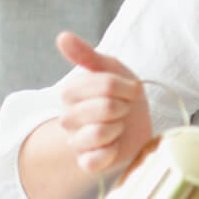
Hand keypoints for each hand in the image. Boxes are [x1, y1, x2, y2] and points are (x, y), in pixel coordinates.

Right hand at [55, 31, 152, 176]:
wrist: (136, 124)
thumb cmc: (123, 94)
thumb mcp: (111, 69)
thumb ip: (87, 55)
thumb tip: (62, 36)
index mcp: (70, 91)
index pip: (105, 85)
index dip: (127, 87)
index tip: (131, 91)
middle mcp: (67, 116)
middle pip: (107, 107)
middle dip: (125, 107)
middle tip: (124, 110)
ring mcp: (75, 141)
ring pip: (101, 132)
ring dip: (120, 128)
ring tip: (119, 126)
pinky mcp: (86, 162)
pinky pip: (95, 160)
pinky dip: (111, 153)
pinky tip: (114, 145)